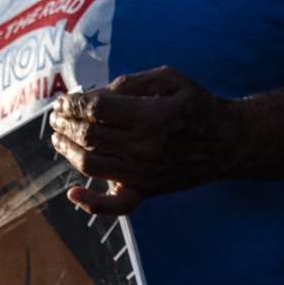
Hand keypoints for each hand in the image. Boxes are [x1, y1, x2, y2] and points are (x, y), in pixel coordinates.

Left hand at [49, 67, 248, 218]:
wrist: (227, 142)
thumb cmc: (195, 104)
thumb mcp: (170, 79)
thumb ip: (130, 83)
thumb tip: (93, 96)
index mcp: (153, 116)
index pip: (98, 110)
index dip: (74, 104)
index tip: (64, 99)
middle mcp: (146, 147)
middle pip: (89, 136)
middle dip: (64, 123)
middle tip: (55, 115)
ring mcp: (144, 173)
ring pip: (90, 164)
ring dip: (66, 149)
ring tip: (57, 136)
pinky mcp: (146, 190)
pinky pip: (116, 204)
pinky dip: (91, 203)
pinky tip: (72, 192)